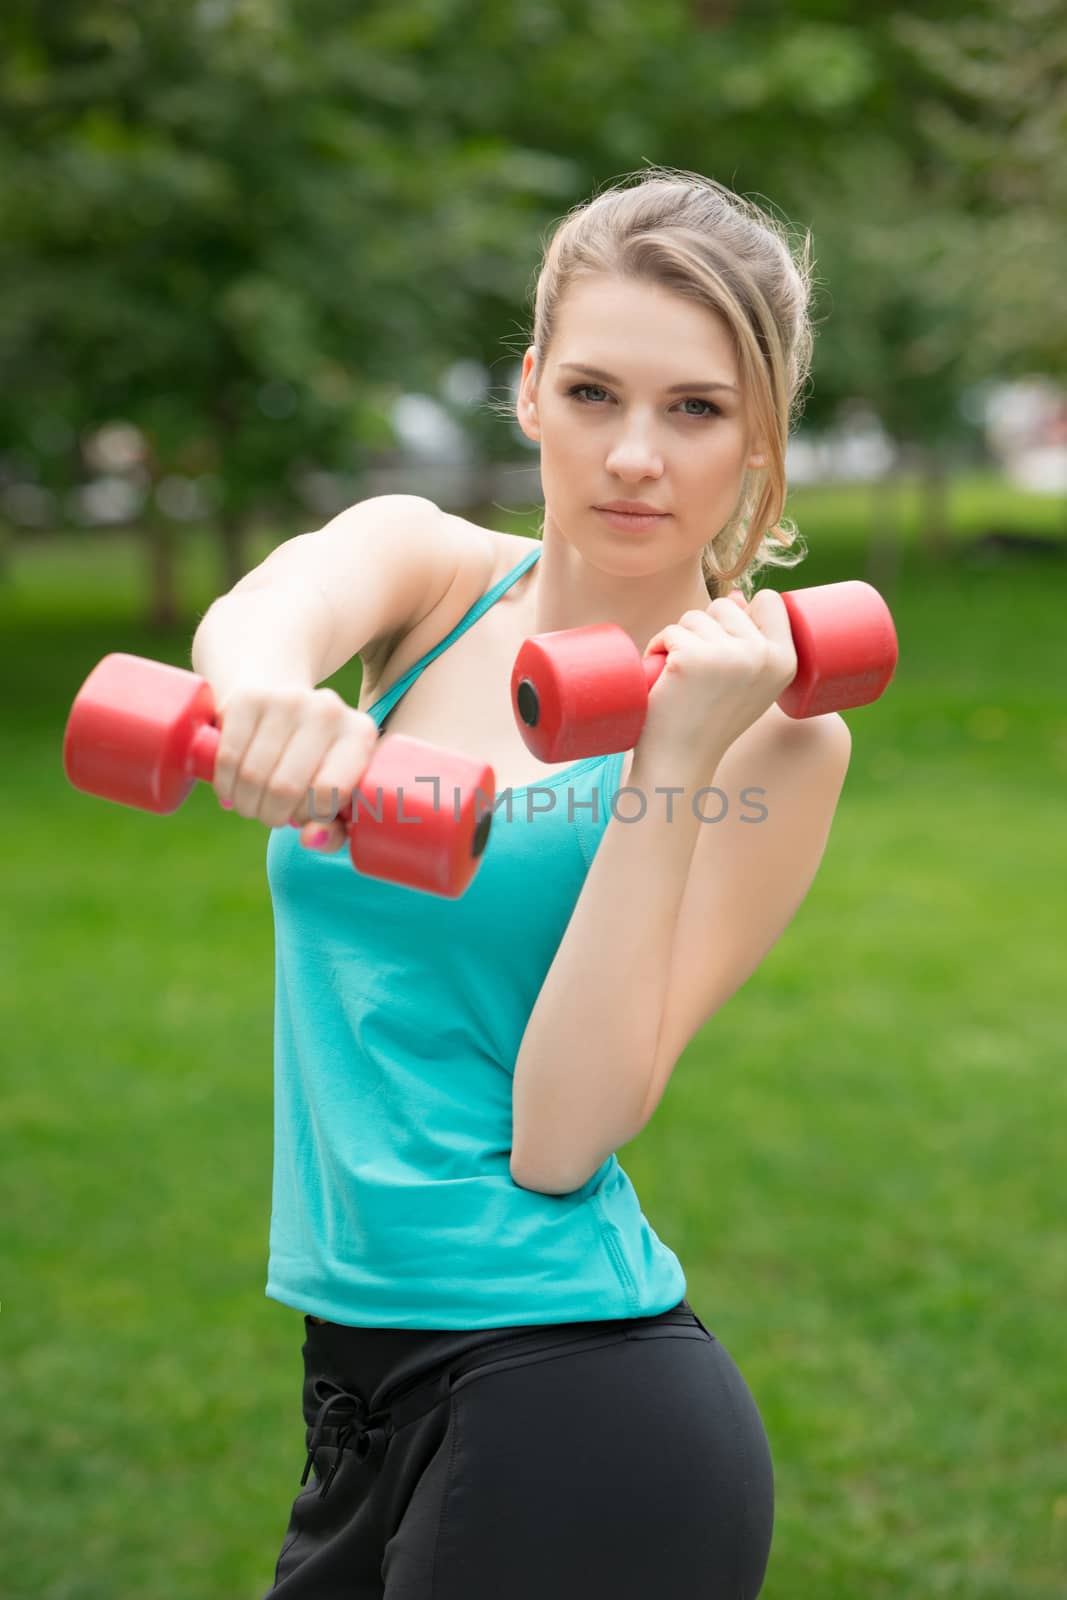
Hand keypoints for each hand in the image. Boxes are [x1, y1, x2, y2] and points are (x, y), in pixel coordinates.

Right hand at [211, 683, 379, 851]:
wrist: (279, 701)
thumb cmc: (314, 761)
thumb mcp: (334, 794)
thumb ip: (333, 829)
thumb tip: (311, 839)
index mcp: (360, 735)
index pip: (329, 792)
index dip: (309, 817)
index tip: (305, 816)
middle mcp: (328, 711)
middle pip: (285, 788)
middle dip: (273, 815)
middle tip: (273, 815)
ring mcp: (288, 700)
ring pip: (253, 775)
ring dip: (248, 805)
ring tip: (253, 804)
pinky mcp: (249, 698)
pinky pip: (229, 757)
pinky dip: (226, 785)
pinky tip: (233, 790)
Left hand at [637, 590, 797, 764]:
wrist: (682, 761)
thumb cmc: (712, 721)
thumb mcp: (748, 683)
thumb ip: (751, 642)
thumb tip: (736, 596)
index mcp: (785, 661)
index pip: (769, 601)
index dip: (742, 613)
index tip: (726, 645)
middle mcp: (762, 656)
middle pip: (724, 605)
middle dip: (704, 629)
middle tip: (699, 671)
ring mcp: (728, 656)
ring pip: (693, 617)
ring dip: (679, 640)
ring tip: (682, 678)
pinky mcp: (691, 658)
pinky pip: (669, 631)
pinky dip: (658, 648)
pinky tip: (663, 679)